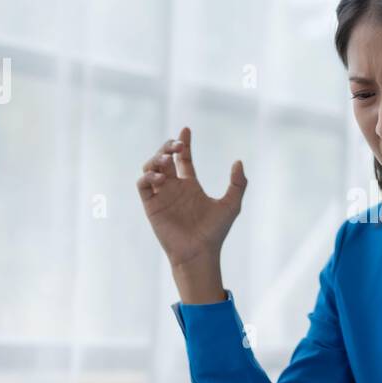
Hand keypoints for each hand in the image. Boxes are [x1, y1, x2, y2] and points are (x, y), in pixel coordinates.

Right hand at [136, 126, 245, 269]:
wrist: (200, 253)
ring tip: (166, 160)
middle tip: (176, 145)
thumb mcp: (231, 205)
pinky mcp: (151, 206)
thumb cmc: (215, 232)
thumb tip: (238, 162)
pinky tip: (161, 177)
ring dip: (156, 159)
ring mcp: (161, 196)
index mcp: (190, 186)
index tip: (186, 129)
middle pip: (164, 158)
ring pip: (150, 168)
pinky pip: (143, 185)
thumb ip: (237, 184)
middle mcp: (174, 188)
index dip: (183, 143)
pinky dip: (148, 176)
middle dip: (167, 147)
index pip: (183, 159)